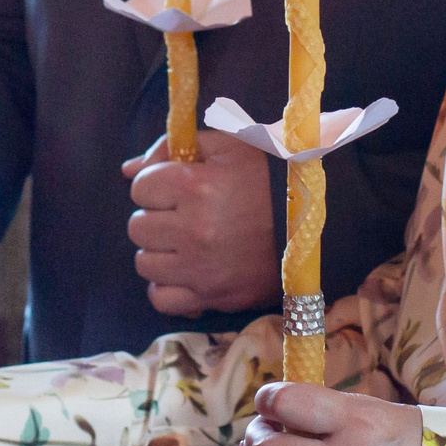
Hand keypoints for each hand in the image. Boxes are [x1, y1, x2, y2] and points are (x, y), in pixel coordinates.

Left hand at [122, 130, 279, 316]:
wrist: (316, 222)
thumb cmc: (270, 176)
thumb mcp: (227, 146)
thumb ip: (172, 149)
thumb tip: (128, 170)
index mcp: (195, 186)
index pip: (141, 187)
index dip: (156, 184)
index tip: (177, 186)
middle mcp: (193, 230)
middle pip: (138, 227)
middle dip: (156, 216)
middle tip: (182, 213)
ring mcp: (201, 268)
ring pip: (145, 263)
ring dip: (160, 251)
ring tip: (186, 241)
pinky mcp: (213, 296)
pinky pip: (162, 299)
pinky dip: (167, 286)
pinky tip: (183, 271)